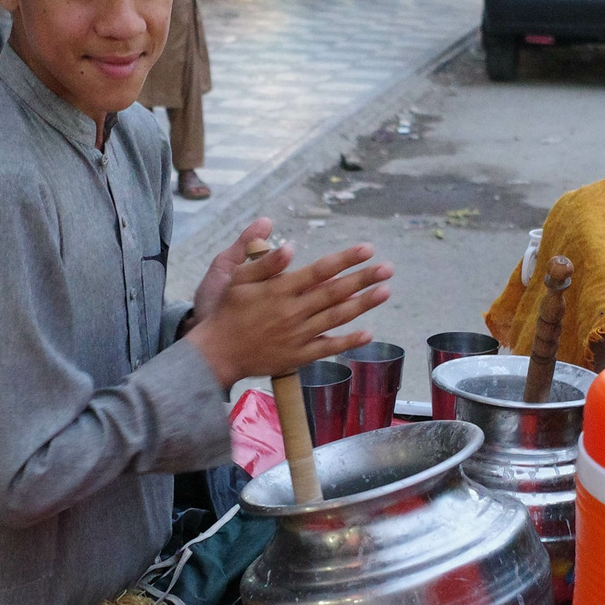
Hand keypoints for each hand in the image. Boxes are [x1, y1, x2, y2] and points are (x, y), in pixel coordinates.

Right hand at [185, 233, 391, 388]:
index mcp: (280, 290)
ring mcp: (298, 335)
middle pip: (334, 292)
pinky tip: (368, 333)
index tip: (367, 249)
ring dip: (363, 304)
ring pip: (336, 317)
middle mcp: (293, 311)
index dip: (345, 259)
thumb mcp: (238, 279)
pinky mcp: (298, 356)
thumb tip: (290, 248)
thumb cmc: (228, 312)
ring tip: (385, 291)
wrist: (217, 353)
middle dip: (363, 278)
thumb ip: (265, 263)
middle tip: (387, 268)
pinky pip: (328, 347)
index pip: (320, 270)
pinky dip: (348, 341)